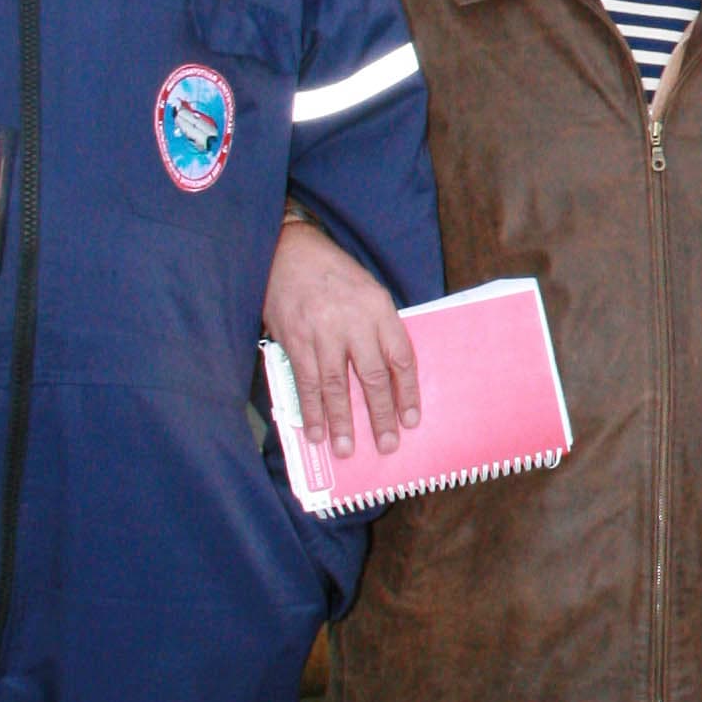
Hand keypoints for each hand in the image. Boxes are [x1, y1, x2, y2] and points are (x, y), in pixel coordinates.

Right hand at [263, 217, 419, 460]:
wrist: (289, 252)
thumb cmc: (333, 274)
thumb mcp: (369, 291)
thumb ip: (379, 328)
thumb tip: (388, 374)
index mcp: (379, 308)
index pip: (401, 357)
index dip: (408, 391)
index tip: (411, 419)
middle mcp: (354, 323)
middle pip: (372, 377)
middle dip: (380, 415)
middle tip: (387, 445)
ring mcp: (322, 333)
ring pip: (336, 385)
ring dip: (342, 421)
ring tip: (347, 449)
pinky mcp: (295, 341)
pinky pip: (305, 382)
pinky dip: (312, 410)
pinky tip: (316, 431)